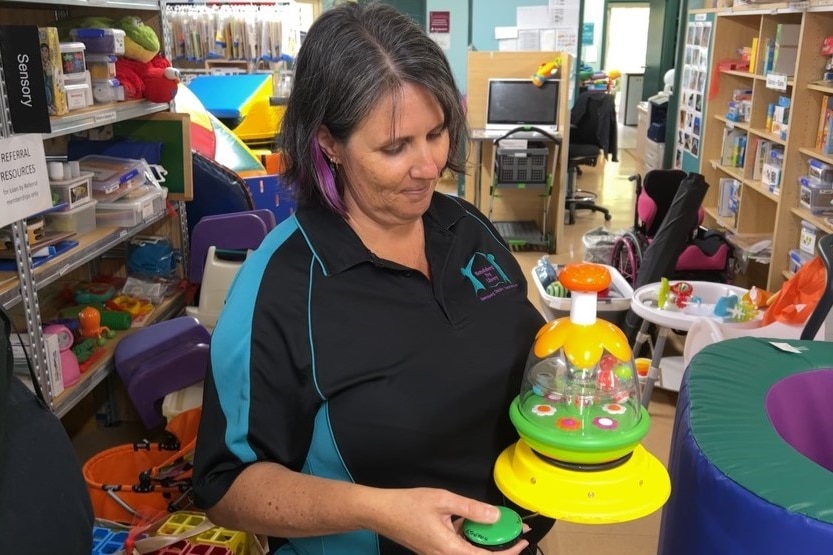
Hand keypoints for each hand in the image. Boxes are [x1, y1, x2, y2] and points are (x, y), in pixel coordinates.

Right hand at [371, 487, 530, 554]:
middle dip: (500, 547)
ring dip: (485, 542)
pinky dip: (469, 537)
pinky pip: (458, 548)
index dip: (508, 551)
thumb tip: (495, 515)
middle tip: (515, 532)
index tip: (521, 539)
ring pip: (469, 553)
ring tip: (498, 525)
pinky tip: (469, 521)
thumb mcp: (443, 500)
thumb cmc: (407, 505)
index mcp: (449, 549)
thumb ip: (471, 509)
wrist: (381, 512)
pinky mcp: (434, 550)